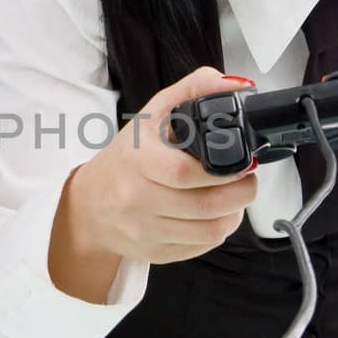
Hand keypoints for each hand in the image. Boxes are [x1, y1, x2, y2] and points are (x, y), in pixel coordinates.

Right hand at [50, 68, 258, 294]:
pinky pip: (202, 247)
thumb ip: (194, 90)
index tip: (243, 161)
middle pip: (206, 205)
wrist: (91, 203)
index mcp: (135, 160)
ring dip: (234, 212)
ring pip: (211, 230)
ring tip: (233, 195)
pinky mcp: (155, 253)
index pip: (183, 172)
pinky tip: (215, 213)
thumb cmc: (127, 157)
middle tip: (246, 178)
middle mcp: (135, 199)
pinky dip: (218, 229)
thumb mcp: (152, 114)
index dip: (223, 170)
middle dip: (241, 192)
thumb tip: (236, 85)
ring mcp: (144, 230)